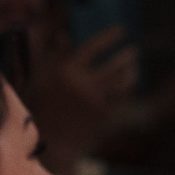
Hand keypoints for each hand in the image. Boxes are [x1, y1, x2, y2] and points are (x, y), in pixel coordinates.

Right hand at [26, 24, 137, 164]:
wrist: (49, 144)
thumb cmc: (40, 109)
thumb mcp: (40, 79)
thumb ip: (53, 55)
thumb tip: (64, 34)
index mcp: (65, 71)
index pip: (94, 46)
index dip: (110, 37)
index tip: (121, 30)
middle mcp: (82, 84)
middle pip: (114, 64)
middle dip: (127, 56)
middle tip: (134, 51)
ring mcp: (95, 100)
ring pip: (122, 81)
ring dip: (131, 72)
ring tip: (134, 67)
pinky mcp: (103, 115)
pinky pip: (122, 97)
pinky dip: (128, 88)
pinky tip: (129, 84)